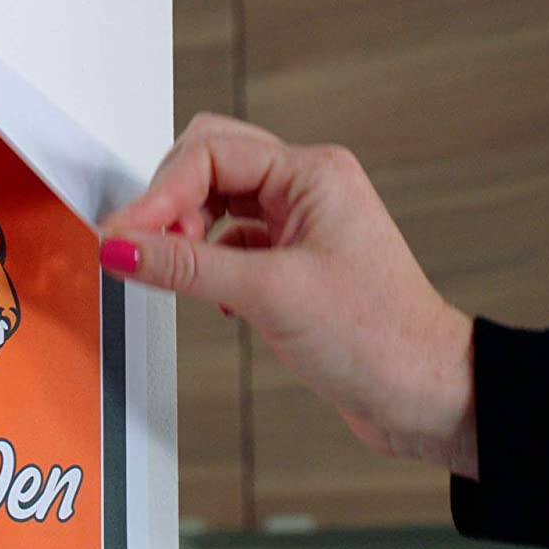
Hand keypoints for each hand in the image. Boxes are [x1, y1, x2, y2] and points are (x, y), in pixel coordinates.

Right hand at [100, 113, 477, 478]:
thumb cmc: (381, 338)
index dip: (159, 194)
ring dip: (188, 233)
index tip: (122, 235)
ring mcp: (302, 225)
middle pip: (210, 164)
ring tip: (175, 272)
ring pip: (218, 203)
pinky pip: (232, 242)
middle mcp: (308, 189)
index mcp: (313, 173)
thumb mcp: (269, 294)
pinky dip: (209, 263)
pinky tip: (211, 295)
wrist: (425, 394)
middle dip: (171, 202)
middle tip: (145, 247)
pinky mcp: (295, 263)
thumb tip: (123, 245)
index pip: (210, 154)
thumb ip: (187, 266)